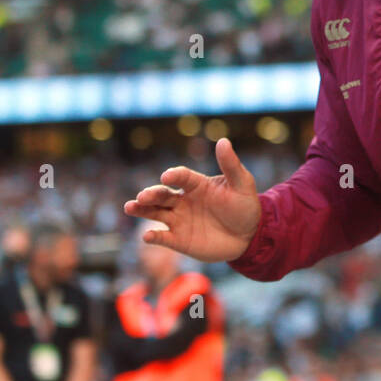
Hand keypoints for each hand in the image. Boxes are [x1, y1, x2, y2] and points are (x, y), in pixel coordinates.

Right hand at [124, 138, 261, 262]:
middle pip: (162, 194)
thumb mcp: (242, 184)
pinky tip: (147, 236)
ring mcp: (179, 220)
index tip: (167, 176)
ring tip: (130, 207)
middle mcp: (183, 200)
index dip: (174, 175)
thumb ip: (231, 165)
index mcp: (196, 184)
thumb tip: (223, 140)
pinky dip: (153, 236)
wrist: (250, 236)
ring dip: (142, 209)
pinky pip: (163, 237)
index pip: (181, 176)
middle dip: (151, 194)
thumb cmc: (245, 206)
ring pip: (155, 212)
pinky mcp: (179, 240)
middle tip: (143, 196)